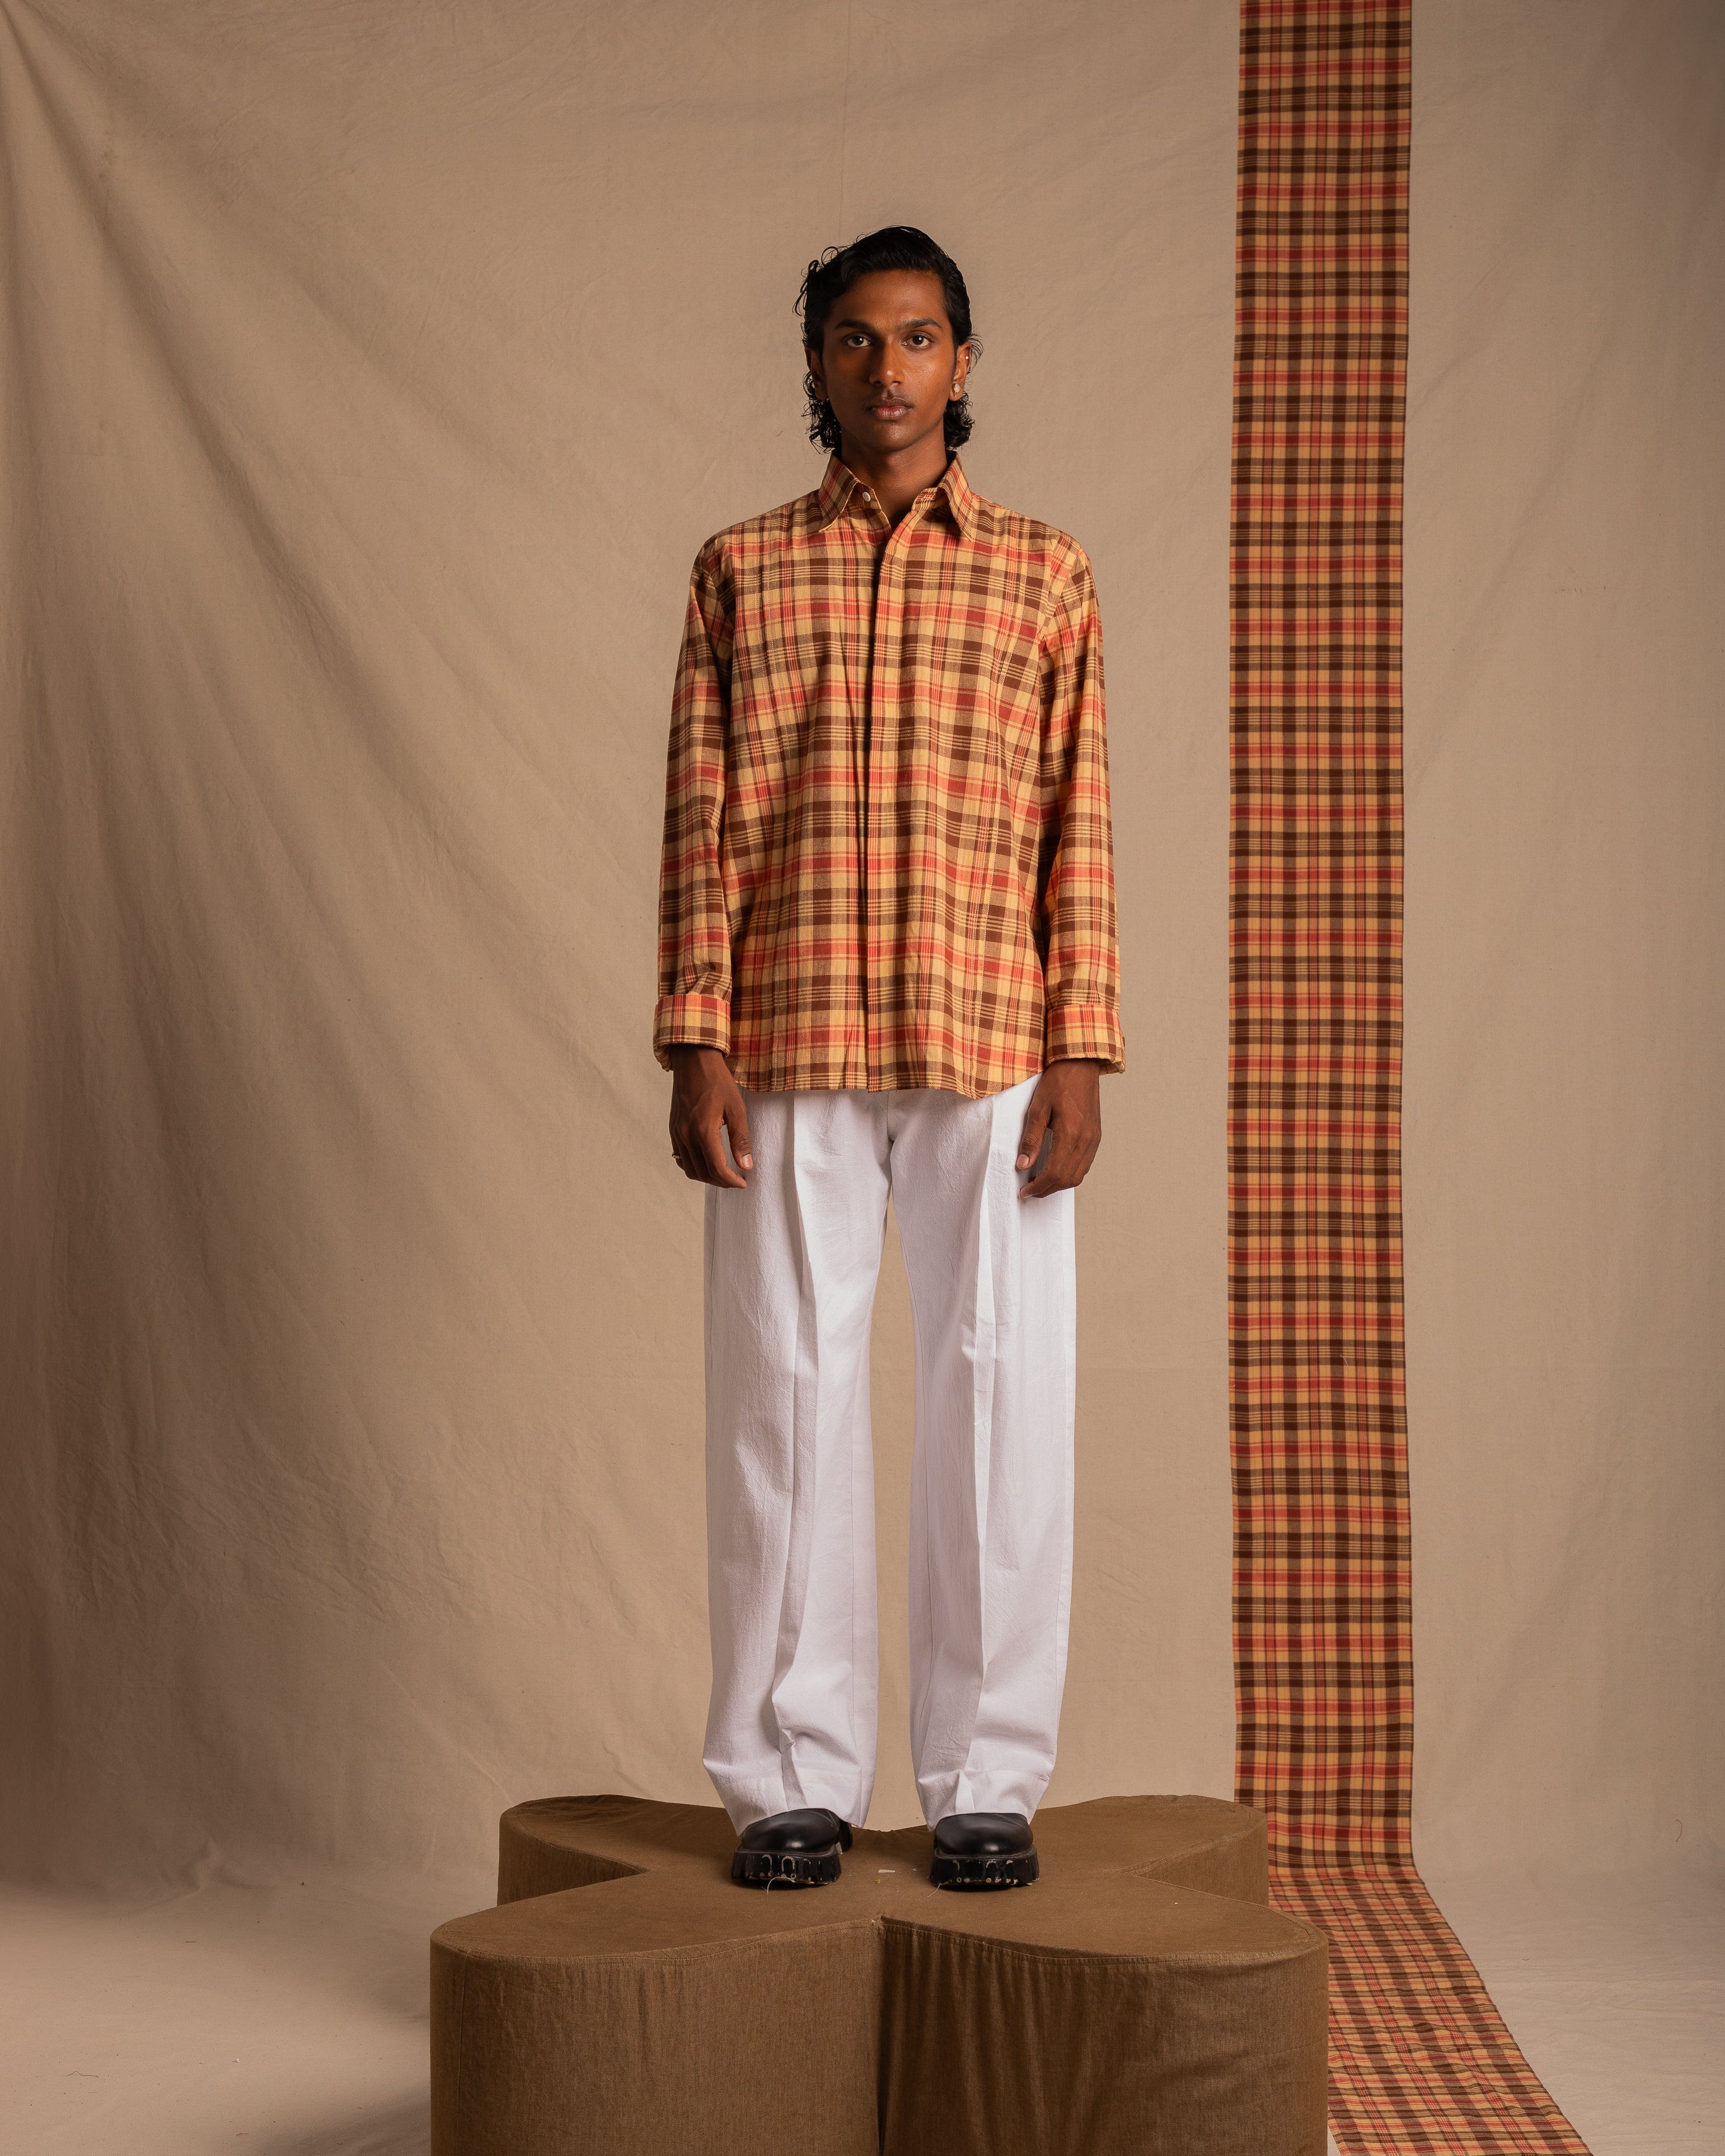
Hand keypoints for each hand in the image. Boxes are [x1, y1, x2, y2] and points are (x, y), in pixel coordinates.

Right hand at [668, 1045, 752, 1188]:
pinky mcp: (673, 1129)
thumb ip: (740, 1139)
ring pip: (690, 1168)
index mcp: (703, 1130)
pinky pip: (680, 1157)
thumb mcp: (736, 1108)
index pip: (716, 1168)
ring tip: (724, 1174)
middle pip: (702, 1172)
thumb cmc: (718, 1081)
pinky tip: (707, 1162)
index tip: (743, 1183)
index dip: (731, 1180)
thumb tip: (746, 1165)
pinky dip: (694, 1166)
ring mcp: (677, 1133)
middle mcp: (686, 1135)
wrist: (693, 1062)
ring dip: (707, 1176)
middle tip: (737, 1180)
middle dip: (721, 1181)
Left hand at [1015, 1059, 1103, 1197]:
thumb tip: (1023, 1165)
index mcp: (1071, 1133)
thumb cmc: (1057, 1082)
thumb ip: (1031, 1139)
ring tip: (1041, 1184)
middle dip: (1047, 1189)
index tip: (1024, 1191)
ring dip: (1059, 1184)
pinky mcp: (1096, 1136)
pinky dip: (1070, 1173)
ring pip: (1079, 1175)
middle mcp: (1086, 1140)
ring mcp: (1094, 1139)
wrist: (1080, 1065)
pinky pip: (1085, 1164)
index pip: (1054, 1172)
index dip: (1038, 1186)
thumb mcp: (1037, 1109)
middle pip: (1068, 1179)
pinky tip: (1056, 1170)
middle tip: (1030, 1191)